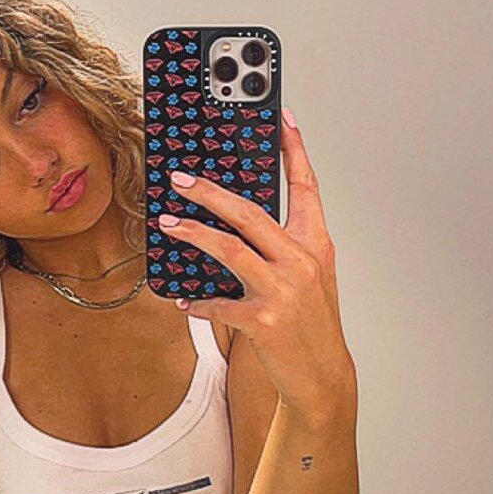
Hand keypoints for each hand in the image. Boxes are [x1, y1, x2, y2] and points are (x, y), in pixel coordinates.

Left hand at [158, 109, 355, 415]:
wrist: (323, 375)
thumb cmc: (312, 323)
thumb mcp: (310, 278)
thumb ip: (283, 247)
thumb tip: (238, 223)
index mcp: (316, 244)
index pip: (306, 187)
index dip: (295, 150)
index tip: (282, 118)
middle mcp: (301, 261)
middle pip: (251, 213)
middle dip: (211, 193)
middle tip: (182, 179)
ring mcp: (283, 290)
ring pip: (229, 249)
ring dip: (193, 234)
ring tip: (168, 224)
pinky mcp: (263, 319)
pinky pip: (217, 303)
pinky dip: (198, 301)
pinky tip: (185, 300)